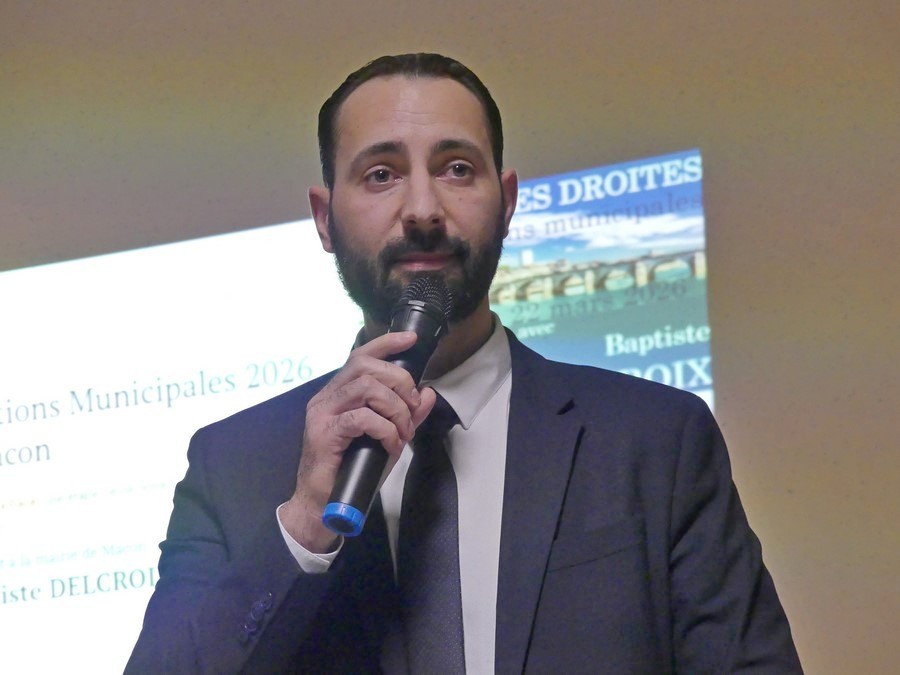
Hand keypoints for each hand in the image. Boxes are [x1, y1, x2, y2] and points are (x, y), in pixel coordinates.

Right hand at [281, 331, 436, 552]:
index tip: (411, 339)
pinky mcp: (324, 434)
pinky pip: (361, 418)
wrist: (322, 505)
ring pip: (365, 388)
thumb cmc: (352, 472)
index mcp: (338, 394)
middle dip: (398, 380)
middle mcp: (327, 398)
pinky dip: (384, 428)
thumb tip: (427, 393)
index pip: (360, 356)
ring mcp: (322, 414)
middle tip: (410, 407)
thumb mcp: (387, 439)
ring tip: (403, 430)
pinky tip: (391, 443)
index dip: (386, 343)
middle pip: (365, 366)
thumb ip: (406, 416)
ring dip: (395, 407)